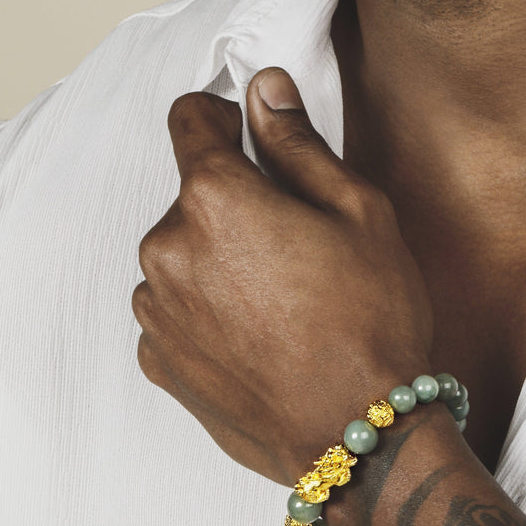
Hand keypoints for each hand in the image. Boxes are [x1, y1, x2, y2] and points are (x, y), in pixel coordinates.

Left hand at [132, 67, 433, 486]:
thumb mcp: (358, 212)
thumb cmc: (369, 321)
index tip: (242, 133)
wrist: (355, 435)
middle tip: (291, 248)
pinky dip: (203, 313)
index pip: (191, 121)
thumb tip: (264, 90)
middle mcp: (165, 251)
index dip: (221, 118)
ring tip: (275, 303)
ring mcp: (156, 312)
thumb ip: (297, 144)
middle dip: (233, 208)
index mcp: (214, 200)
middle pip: (191, 201)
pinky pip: (173, 312)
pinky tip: (252, 339)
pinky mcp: (159, 361)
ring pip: (180, 259)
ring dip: (215, 264)